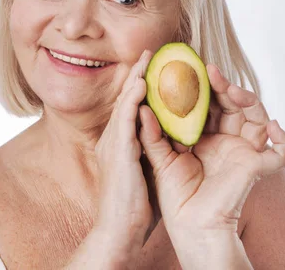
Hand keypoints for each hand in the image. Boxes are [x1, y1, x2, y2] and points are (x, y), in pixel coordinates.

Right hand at [91, 50, 155, 261]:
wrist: (120, 229)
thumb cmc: (135, 204)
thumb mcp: (145, 170)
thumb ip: (153, 150)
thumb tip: (171, 139)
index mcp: (121, 142)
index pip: (132, 108)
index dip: (141, 86)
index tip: (153, 69)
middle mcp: (114, 139)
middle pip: (127, 100)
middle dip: (138, 75)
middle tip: (149, 54)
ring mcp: (113, 144)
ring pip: (124, 104)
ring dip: (135, 80)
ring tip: (146, 59)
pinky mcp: (117, 153)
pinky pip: (125, 120)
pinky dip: (132, 100)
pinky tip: (141, 85)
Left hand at [139, 64, 284, 235]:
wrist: (190, 226)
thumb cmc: (176, 197)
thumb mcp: (161, 159)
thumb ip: (152, 134)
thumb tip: (142, 107)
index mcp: (207, 139)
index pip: (211, 107)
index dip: (206, 89)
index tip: (194, 71)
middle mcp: (228, 143)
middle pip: (235, 107)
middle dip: (225, 88)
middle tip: (211, 73)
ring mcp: (244, 153)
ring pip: (258, 119)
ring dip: (249, 100)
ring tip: (232, 90)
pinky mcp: (257, 168)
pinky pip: (280, 152)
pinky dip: (283, 138)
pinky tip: (273, 124)